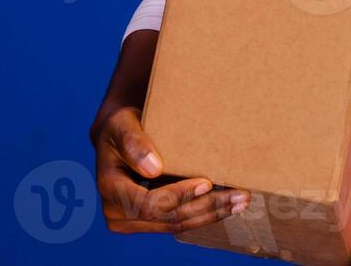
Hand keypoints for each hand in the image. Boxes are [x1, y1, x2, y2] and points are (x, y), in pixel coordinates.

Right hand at [91, 105, 247, 233]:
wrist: (117, 139)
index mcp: (109, 188)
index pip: (148, 203)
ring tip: (241, 201)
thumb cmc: (122, 127)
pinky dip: (205, 214)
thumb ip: (133, 143)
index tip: (207, 183)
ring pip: (177, 225)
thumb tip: (153, 168)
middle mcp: (118, 213)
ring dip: (211, 215)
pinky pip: (179, 223)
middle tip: (240, 195)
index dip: (179, 196)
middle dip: (206, 208)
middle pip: (168, 219)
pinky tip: (228, 204)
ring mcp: (133, 222)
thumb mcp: (122, 125)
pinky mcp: (149, 222)